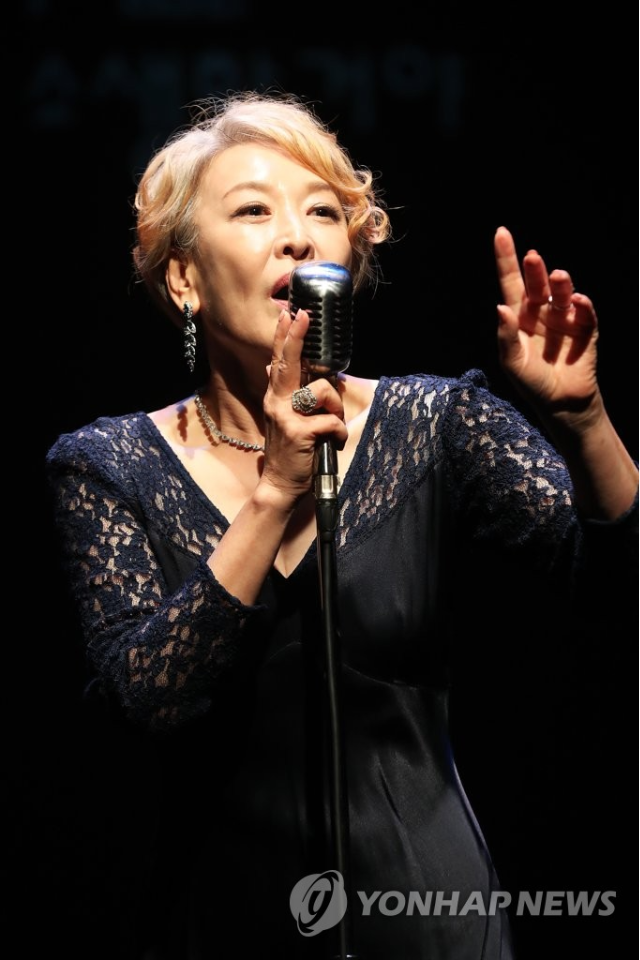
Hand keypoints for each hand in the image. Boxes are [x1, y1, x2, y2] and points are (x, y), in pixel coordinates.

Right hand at [261, 308, 347, 501]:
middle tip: (303, 315)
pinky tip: (334, 442)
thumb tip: (271, 365)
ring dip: (336, 406)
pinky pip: (331, 421)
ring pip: (321, 392)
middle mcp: (276, 402)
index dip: (285, 336)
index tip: (292, 313)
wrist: (280, 484)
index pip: (279, 361)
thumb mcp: (281, 418)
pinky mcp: (299, 432)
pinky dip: (338, 432)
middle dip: (296, 338)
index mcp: (275, 398)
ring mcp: (286, 417)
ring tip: (332, 424)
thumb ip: (281, 393)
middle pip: (288, 363)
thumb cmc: (289, 451)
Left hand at [494, 226, 600, 429]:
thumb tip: (500, 307)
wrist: (561, 404)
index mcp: (520, 317)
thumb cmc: (532, 383)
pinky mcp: (586, 331)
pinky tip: (578, 301)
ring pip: (563, 294)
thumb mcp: (512, 363)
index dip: (506, 258)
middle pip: (537, 284)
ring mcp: (565, 320)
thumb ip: (506, 336)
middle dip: (535, 270)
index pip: (512, 282)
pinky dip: (583, 305)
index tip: (501, 233)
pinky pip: (586, 313)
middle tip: (534, 257)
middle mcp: (542, 313)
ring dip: (561, 284)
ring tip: (558, 276)